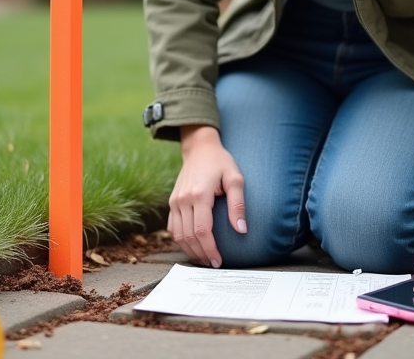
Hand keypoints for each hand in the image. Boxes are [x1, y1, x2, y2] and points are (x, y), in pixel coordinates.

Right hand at [168, 125, 246, 267]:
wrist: (199, 148)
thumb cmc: (220, 162)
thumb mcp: (235, 178)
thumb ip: (238, 204)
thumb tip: (241, 230)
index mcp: (199, 195)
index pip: (202, 231)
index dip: (210, 249)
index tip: (219, 261)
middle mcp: (183, 200)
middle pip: (189, 236)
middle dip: (201, 254)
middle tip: (213, 264)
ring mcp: (175, 201)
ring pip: (178, 235)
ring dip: (190, 250)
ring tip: (204, 258)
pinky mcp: (172, 202)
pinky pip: (172, 227)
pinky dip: (181, 240)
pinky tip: (192, 246)